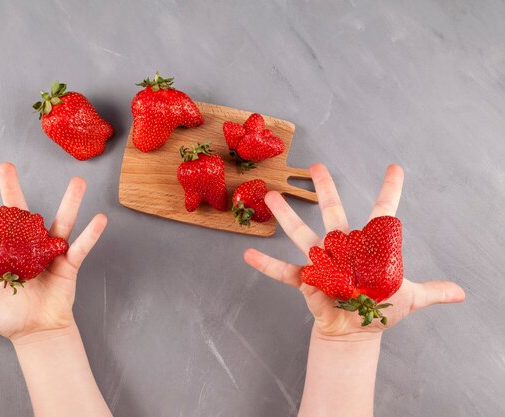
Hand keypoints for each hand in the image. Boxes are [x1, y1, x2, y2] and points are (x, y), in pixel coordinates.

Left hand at [0, 162, 106, 343]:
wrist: (37, 334)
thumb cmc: (11, 321)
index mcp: (6, 256)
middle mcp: (28, 249)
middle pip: (21, 214)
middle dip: (11, 189)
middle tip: (5, 166)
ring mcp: (50, 254)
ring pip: (61, 222)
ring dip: (70, 202)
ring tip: (78, 182)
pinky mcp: (68, 265)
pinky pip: (81, 247)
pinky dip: (91, 234)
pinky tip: (99, 219)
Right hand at [244, 164, 464, 338]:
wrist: (356, 332)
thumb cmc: (379, 309)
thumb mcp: (410, 299)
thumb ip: (432, 291)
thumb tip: (462, 293)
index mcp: (371, 248)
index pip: (384, 214)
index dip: (390, 191)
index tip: (395, 168)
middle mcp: (344, 249)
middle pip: (334, 214)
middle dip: (325, 190)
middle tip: (317, 166)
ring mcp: (323, 263)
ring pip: (304, 235)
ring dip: (287, 216)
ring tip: (271, 195)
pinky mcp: (307, 282)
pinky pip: (285, 273)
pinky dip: (267, 266)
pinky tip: (249, 255)